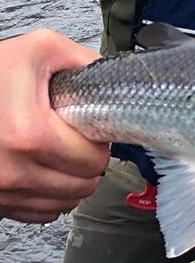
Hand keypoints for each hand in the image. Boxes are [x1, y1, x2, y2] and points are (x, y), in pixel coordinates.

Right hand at [0, 29, 108, 223]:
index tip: (89, 126)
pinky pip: (38, 213)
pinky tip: (45, 169)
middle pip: (82, 185)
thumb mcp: (41, 49)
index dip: (99, 141)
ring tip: (61, 151)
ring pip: (63, 203)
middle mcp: (10, 171)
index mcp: (28, 134)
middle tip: (77, 138)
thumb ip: (85, 62)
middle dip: (88, 161)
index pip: (92, 160)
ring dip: (71, 180)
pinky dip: (49, 195)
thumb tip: (115, 79)